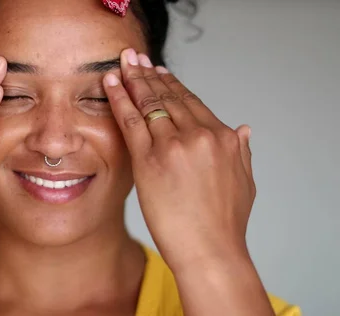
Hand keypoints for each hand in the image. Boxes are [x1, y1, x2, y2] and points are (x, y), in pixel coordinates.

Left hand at [103, 49, 255, 272]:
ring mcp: (174, 145)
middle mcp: (201, 135)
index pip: (193, 102)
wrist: (210, 251)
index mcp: (225, 138)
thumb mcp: (245, 182)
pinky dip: (119, 98)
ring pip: (149, 103)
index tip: (160, 73)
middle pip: (169, 97)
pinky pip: (131, 120)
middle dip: (149, 75)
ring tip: (122, 65)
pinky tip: (110, 83)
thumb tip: (244, 129)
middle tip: (135, 59)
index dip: (173, 85)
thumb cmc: (225, 224)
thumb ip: (242, 151)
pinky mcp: (149, 159)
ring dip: (133, 80)